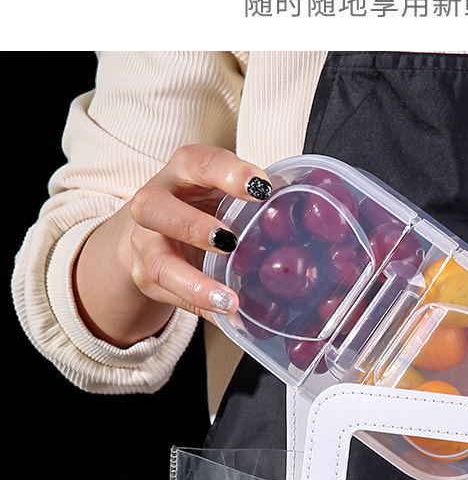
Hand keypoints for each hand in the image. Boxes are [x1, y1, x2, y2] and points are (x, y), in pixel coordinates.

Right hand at [74, 144, 270, 346]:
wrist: (153, 230)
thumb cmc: (202, 204)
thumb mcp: (223, 191)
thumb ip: (255, 200)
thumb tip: (312, 218)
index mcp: (182, 171)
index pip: (199, 162)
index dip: (228, 172)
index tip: (261, 188)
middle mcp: (154, 202)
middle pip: (153, 207)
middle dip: (191, 225)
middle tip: (229, 242)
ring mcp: (143, 243)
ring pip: (157, 263)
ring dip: (194, 283)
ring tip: (228, 299)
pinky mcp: (146, 277)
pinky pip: (172, 296)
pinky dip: (202, 307)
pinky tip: (228, 316)